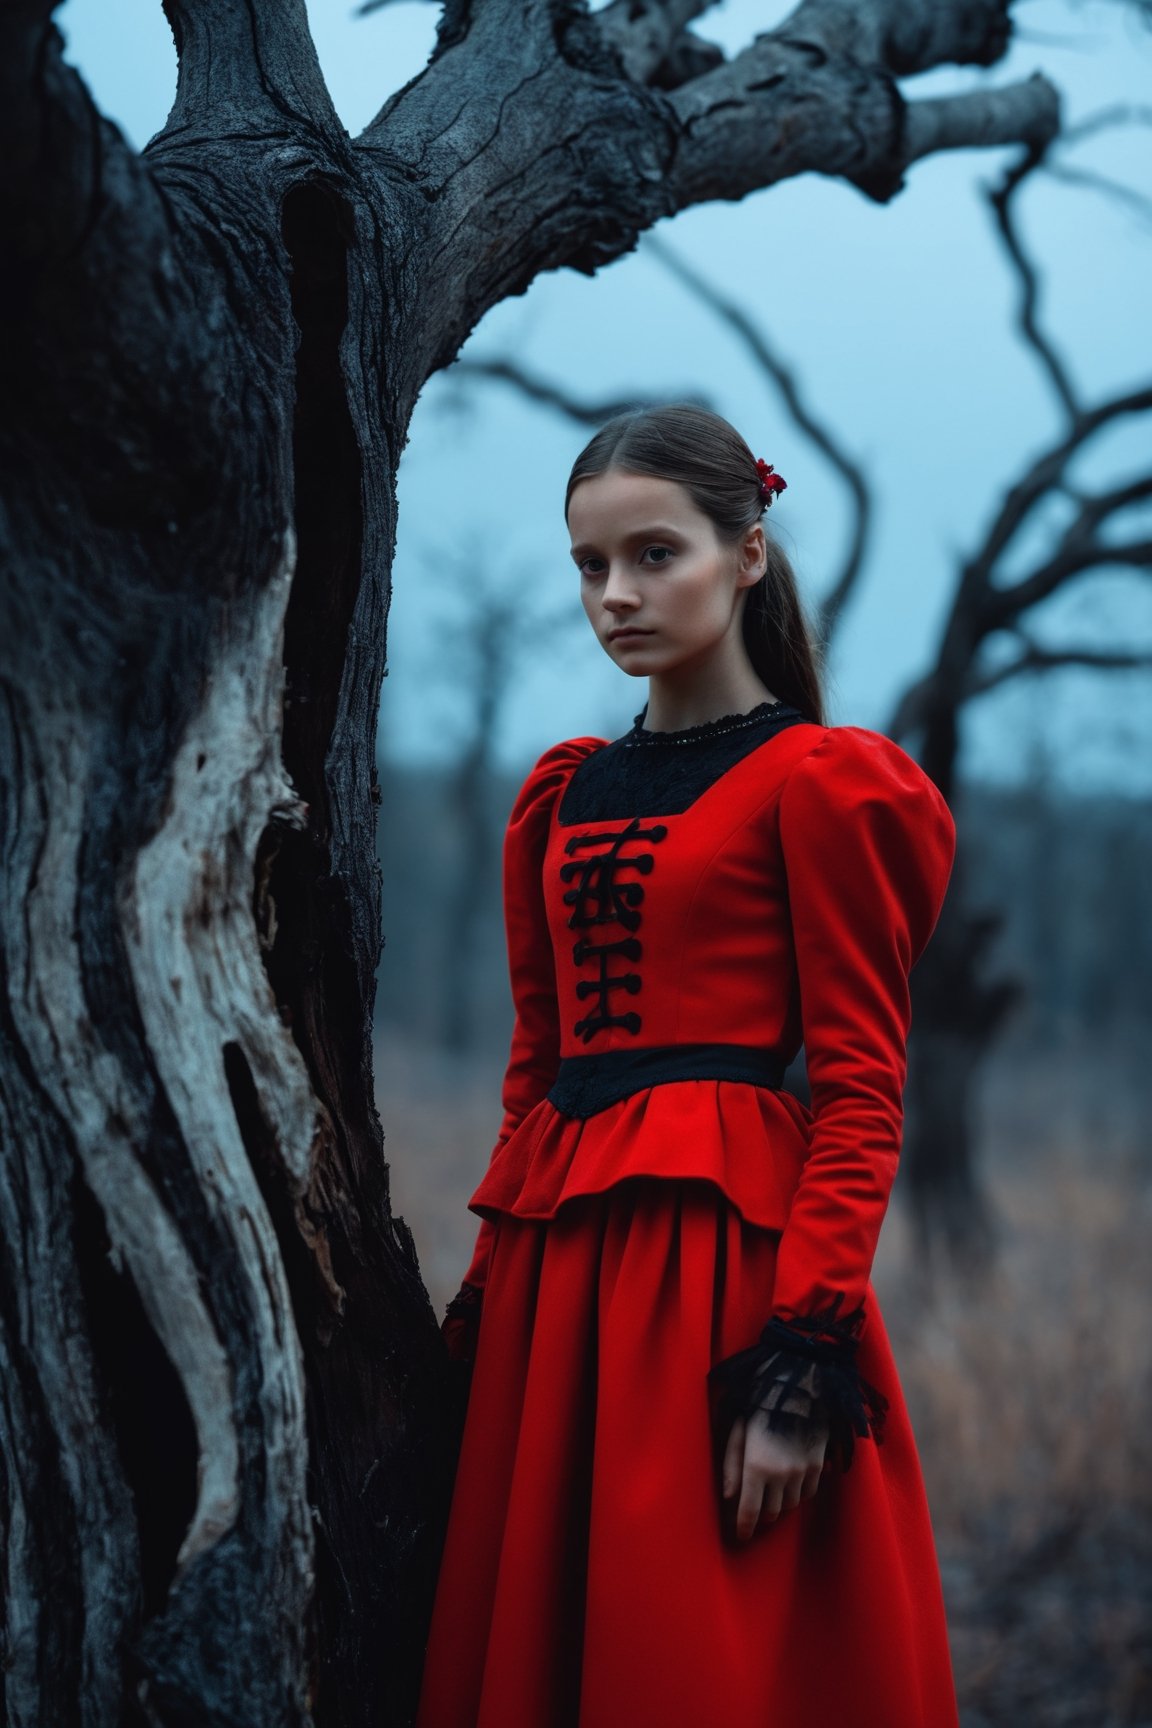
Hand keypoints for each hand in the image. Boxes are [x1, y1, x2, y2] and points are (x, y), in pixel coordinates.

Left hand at [721, 1404, 827, 1543]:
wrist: (799, 1386)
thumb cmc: (760, 1405)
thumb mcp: (737, 1431)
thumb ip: (731, 1466)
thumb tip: (727, 1496)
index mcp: (756, 1467)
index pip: (749, 1511)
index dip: (744, 1528)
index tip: (740, 1537)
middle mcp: (780, 1476)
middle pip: (771, 1513)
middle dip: (760, 1516)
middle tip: (753, 1512)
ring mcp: (802, 1472)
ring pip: (790, 1506)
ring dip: (779, 1506)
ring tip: (771, 1497)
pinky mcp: (818, 1466)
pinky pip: (808, 1494)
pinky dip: (797, 1495)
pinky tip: (790, 1486)